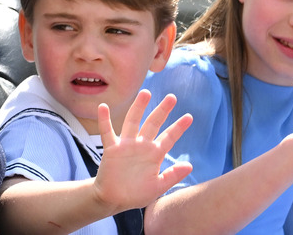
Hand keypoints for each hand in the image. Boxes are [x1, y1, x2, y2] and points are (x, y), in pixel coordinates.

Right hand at [93, 90, 192, 212]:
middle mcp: (141, 146)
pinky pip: (107, 132)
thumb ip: (172, 176)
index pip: (169, 137)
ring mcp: (126, 145)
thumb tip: (190, 165)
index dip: (178, 127)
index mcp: (154, 154)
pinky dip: (104, 120)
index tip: (189, 116)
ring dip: (138, 108)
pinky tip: (103, 107)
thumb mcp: (158, 187)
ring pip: (133, 122)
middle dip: (162, 111)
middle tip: (172, 97)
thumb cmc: (136, 194)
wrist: (114, 199)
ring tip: (146, 93)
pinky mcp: (112, 149)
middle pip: (153, 124)